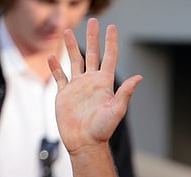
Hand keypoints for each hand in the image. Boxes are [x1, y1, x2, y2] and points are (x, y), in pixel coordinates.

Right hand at [49, 18, 141, 156]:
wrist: (84, 142)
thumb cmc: (102, 130)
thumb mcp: (116, 110)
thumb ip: (125, 93)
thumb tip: (139, 78)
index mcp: (104, 83)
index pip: (109, 57)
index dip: (110, 42)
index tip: (111, 27)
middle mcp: (91, 82)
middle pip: (92, 54)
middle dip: (93, 38)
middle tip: (93, 21)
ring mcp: (77, 87)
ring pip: (74, 61)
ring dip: (70, 46)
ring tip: (67, 31)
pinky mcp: (64, 94)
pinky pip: (59, 76)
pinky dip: (55, 66)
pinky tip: (51, 56)